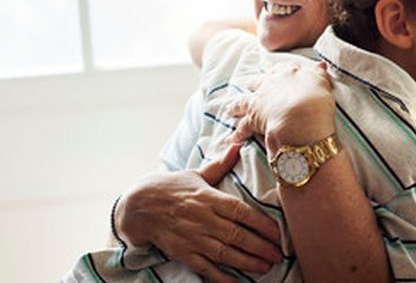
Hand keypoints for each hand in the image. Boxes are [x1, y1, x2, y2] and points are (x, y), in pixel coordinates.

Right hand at [114, 143, 282, 282]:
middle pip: (237, 235)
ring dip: (247, 262)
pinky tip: (237, 282)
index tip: (278, 232)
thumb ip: (219, 165)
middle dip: (260, 246)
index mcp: (208, 198)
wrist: (138, 206)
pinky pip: (205, 268)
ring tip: (266, 267)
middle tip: (278, 254)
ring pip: (225, 253)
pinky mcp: (182, 253)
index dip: (261, 223)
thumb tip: (237, 146)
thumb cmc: (170, 188)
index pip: (241, 211)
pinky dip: (221, 277)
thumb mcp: (196, 174)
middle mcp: (202, 219)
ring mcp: (192, 238)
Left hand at [227, 61, 335, 152]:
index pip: (280, 70)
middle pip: (256, 82)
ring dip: (235, 106)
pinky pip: (241, 128)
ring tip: (230, 110)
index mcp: (287, 74)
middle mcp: (269, 85)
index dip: (278, 73)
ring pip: (241, 102)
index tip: (276, 75)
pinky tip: (231, 139)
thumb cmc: (315, 100)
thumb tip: (320, 65)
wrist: (301, 119)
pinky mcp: (252, 120)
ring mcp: (259, 102)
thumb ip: (318, 73)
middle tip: (249, 86)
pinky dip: (236, 134)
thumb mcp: (321, 82)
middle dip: (253, 85)